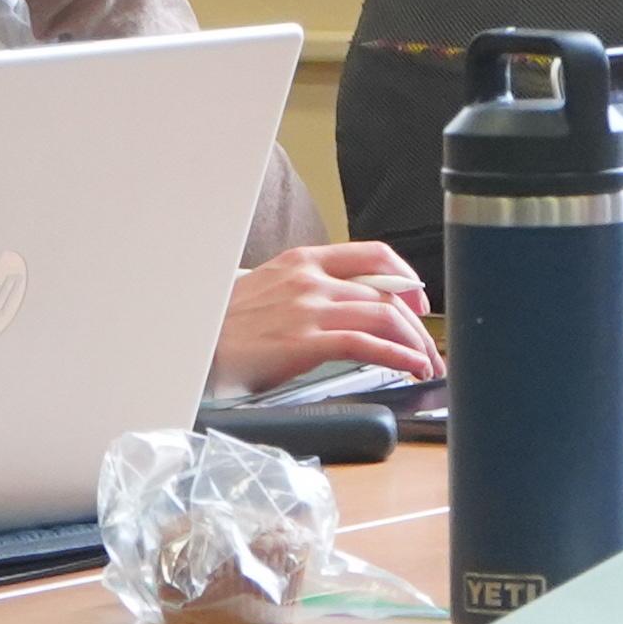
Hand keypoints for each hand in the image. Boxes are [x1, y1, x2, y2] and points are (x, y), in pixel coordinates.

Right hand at [215, 241, 441, 394]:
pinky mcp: (306, 342)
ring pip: (385, 317)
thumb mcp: (270, 293)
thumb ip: (308, 293)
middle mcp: (310, 280)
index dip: (406, 277)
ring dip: (415, 344)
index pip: (373, 255)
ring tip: (425, 364)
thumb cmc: (226, 328)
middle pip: (387, 293)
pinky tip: (410, 368)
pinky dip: (398, 357)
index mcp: (302, 261)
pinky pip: (367, 346)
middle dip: (418, 324)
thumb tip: (346, 309)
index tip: (418, 300)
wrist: (194, 349)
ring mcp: (309, 309)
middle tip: (428, 346)